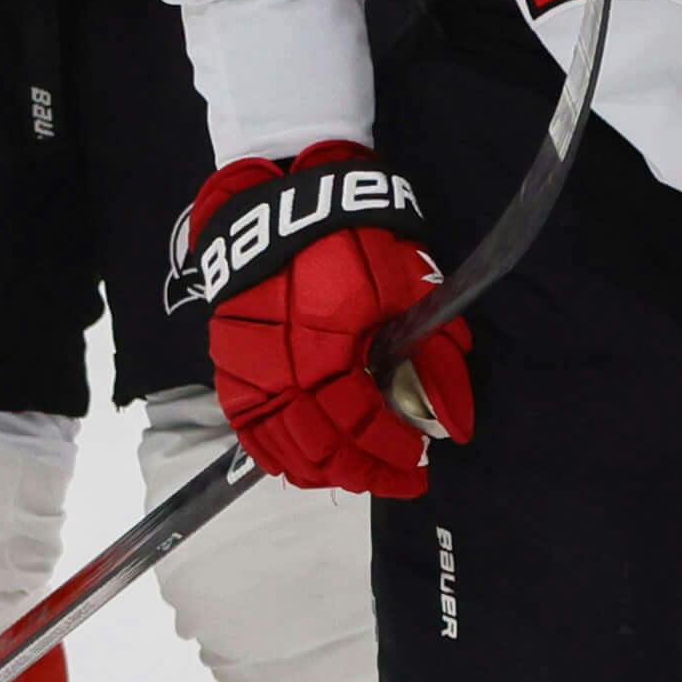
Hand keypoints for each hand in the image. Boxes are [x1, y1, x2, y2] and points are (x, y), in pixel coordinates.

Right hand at [171, 144, 473, 495]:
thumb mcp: (405, 283)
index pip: (359, 423)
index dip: (392, 450)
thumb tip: (453, 412)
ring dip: (324, 471)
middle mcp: (278, 372)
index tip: (420, 460)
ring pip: (282, 448)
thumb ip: (431, 349)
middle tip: (400, 479)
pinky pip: (250, 430)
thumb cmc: (351, 236)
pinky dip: (278, 456)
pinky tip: (306, 466)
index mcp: (323, 350)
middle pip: (320, 448)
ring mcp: (246, 373)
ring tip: (359, 474)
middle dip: (366, 472)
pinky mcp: (227, 366)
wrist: (278, 202)